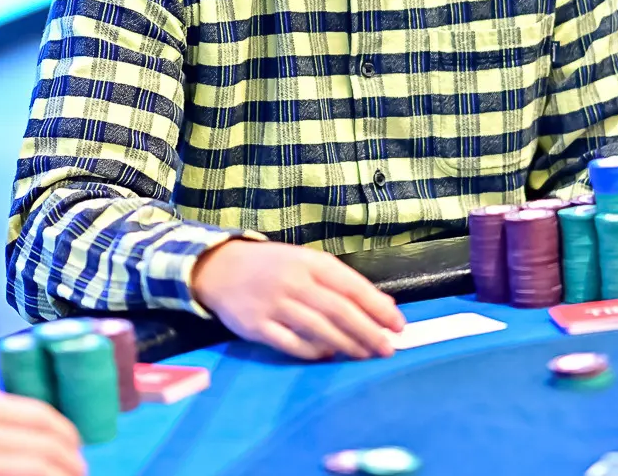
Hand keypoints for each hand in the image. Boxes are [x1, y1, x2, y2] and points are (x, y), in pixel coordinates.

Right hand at [191, 240, 404, 360]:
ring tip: (365, 354)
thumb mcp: (306, 263)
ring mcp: (274, 305)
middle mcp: (294, 282)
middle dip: (368, 332)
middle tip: (387, 348)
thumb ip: (340, 282)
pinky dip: (313, 352)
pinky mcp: (257, 326)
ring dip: (347, 345)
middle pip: (339, 311)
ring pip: (319, 330)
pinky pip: (291, 344)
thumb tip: (381, 306)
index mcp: (310, 262)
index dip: (378, 307)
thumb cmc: (271, 266)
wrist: (219, 268)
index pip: (352, 286)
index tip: (397, 325)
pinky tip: (328, 355)